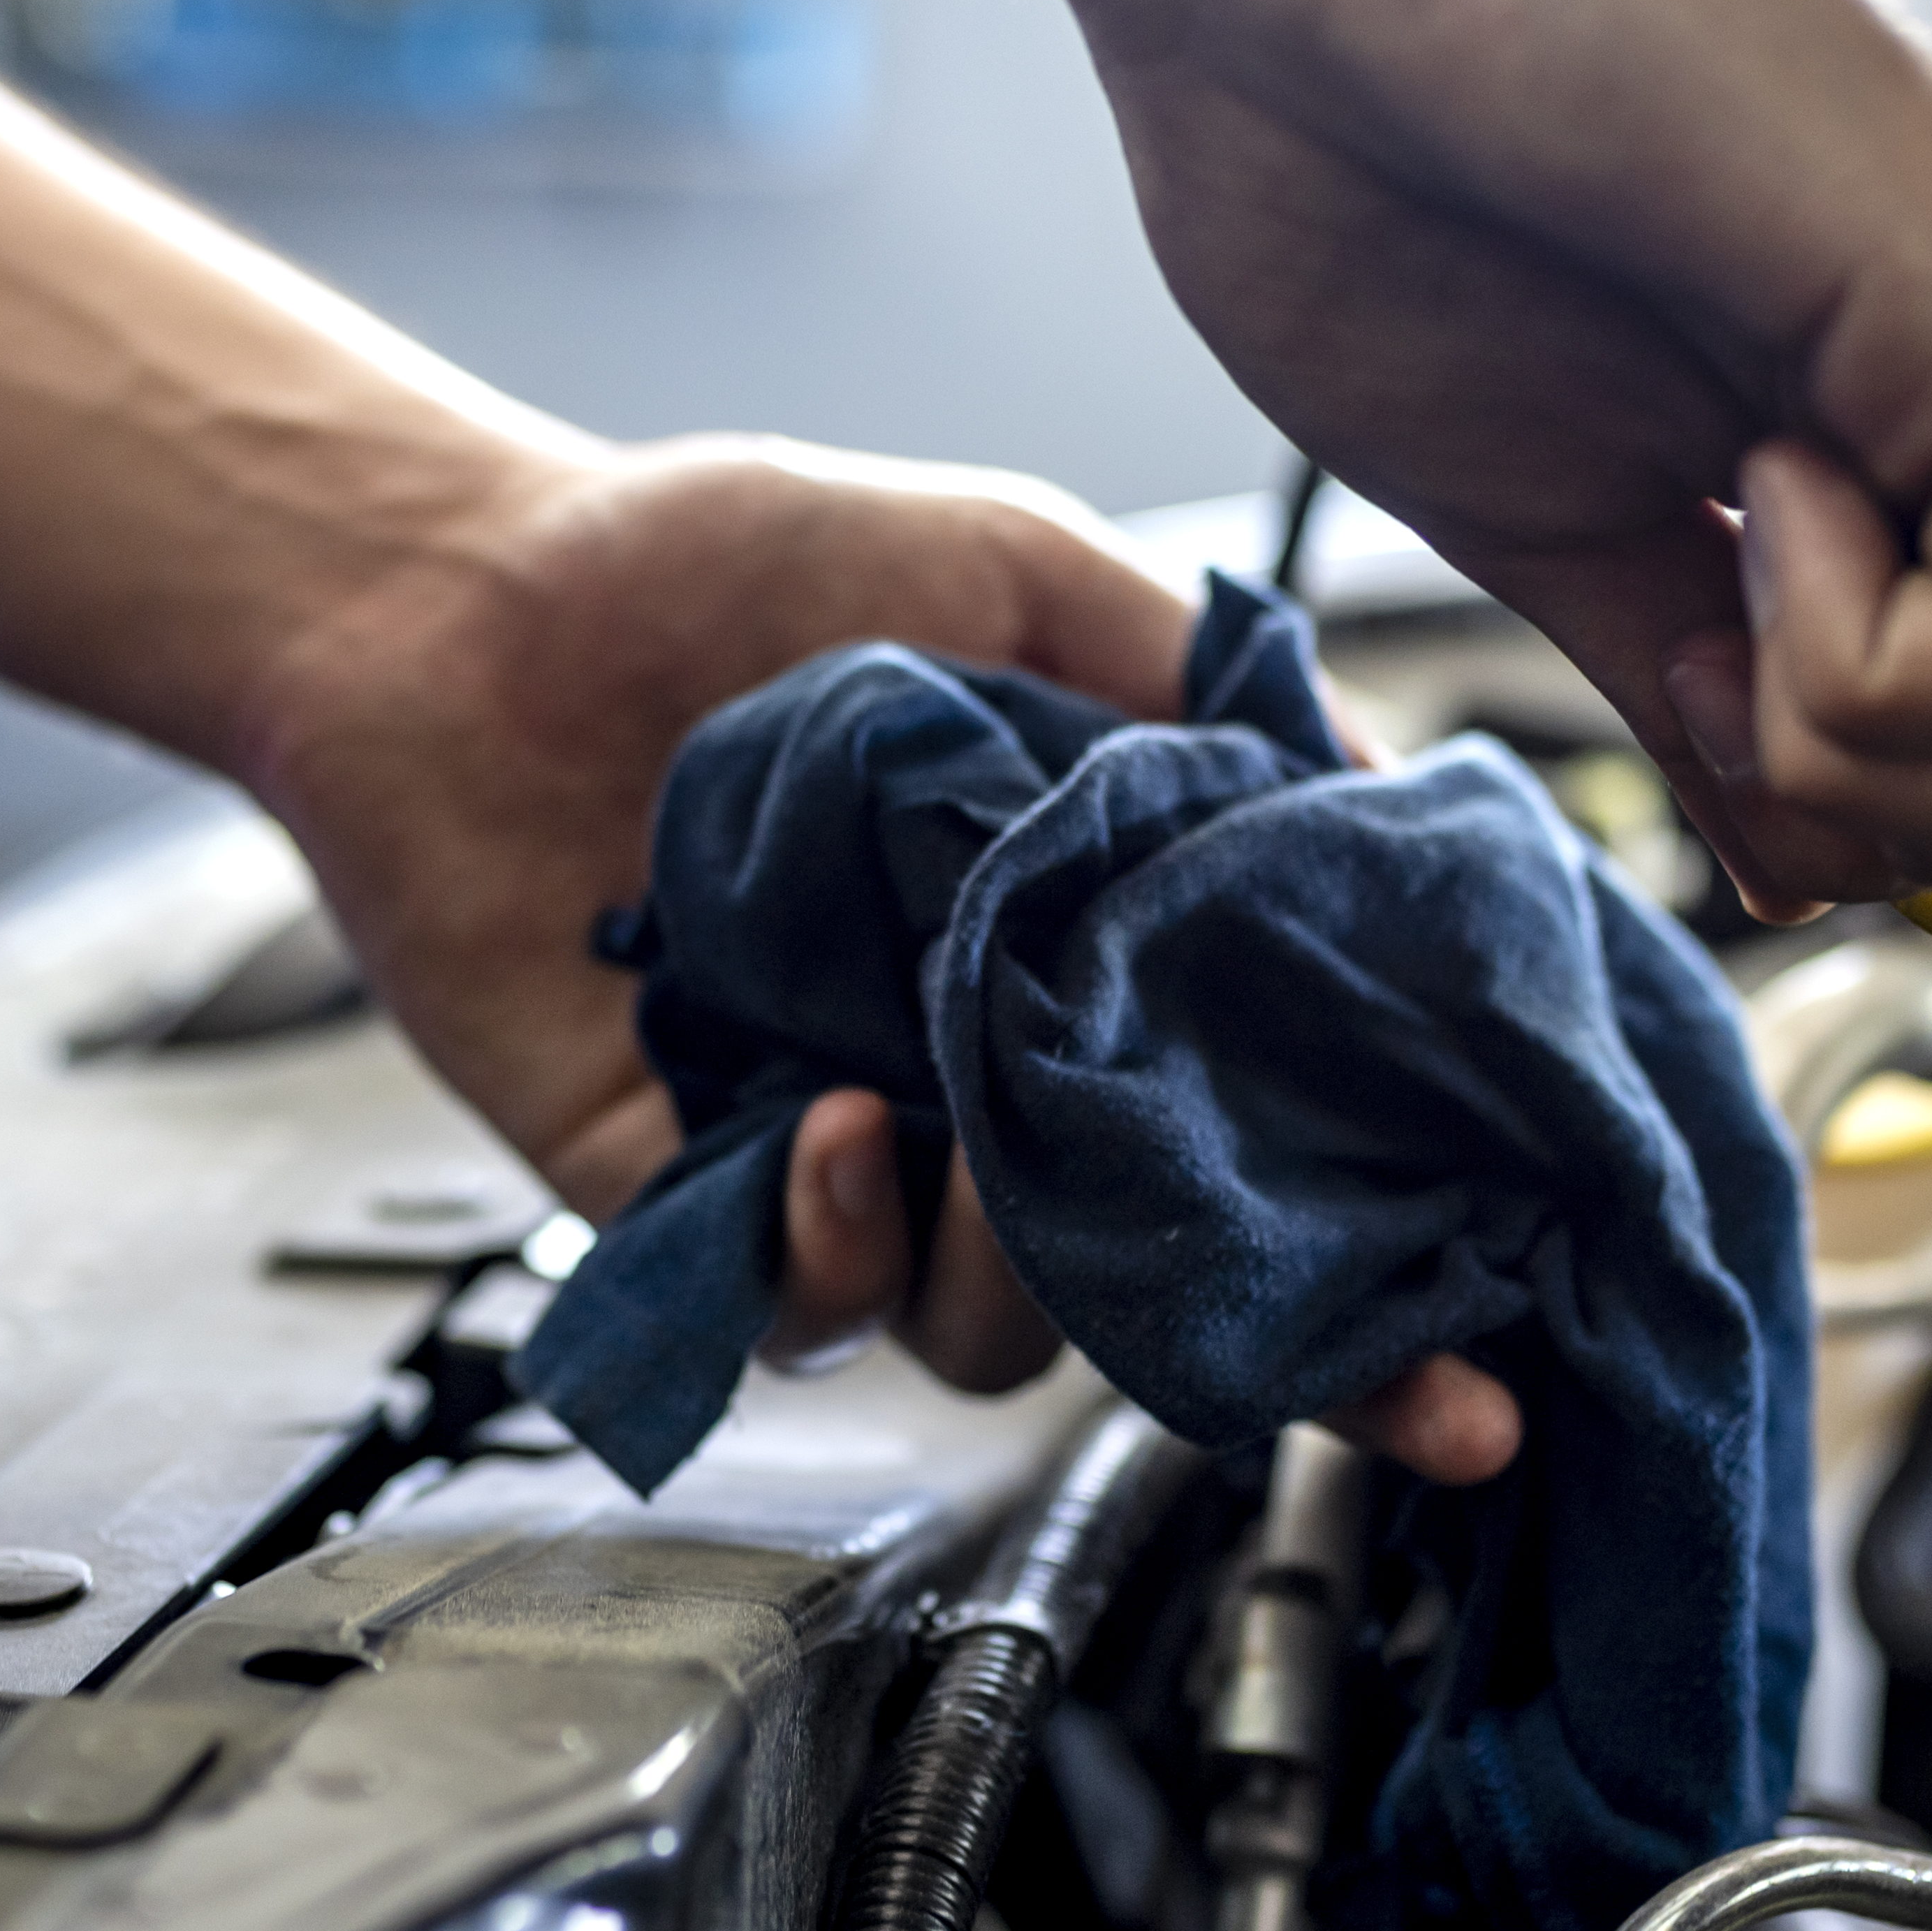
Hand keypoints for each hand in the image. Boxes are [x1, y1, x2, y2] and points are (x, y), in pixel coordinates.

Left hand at [235, 436, 1519, 1480]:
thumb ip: (1186, 678)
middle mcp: (978, 1076)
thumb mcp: (1006, 566)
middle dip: (1234, 1332)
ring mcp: (837, 1147)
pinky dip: (831, 1243)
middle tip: (1240, 1253)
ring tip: (967, 1135)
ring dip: (1015, 1269)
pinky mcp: (681, 1195)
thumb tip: (1372, 781)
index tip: (1472, 1365)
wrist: (459, 595)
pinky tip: (820, 1119)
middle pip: (1154, 1286)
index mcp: (1086, 956)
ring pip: (989, 1329)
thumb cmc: (714, 564)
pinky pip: (794, 1308)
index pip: (1267, 1147)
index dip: (1379, 1270)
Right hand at [1061, 0, 1931, 913]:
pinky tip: (1739, 485)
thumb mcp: (1528, 503)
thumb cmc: (1343, 122)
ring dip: (1897, 743)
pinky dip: (1873, 667)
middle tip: (1738, 651)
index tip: (1729, 710)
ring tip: (1725, 527)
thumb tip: (1793, 861)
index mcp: (1919, 430)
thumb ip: (1684, 676)